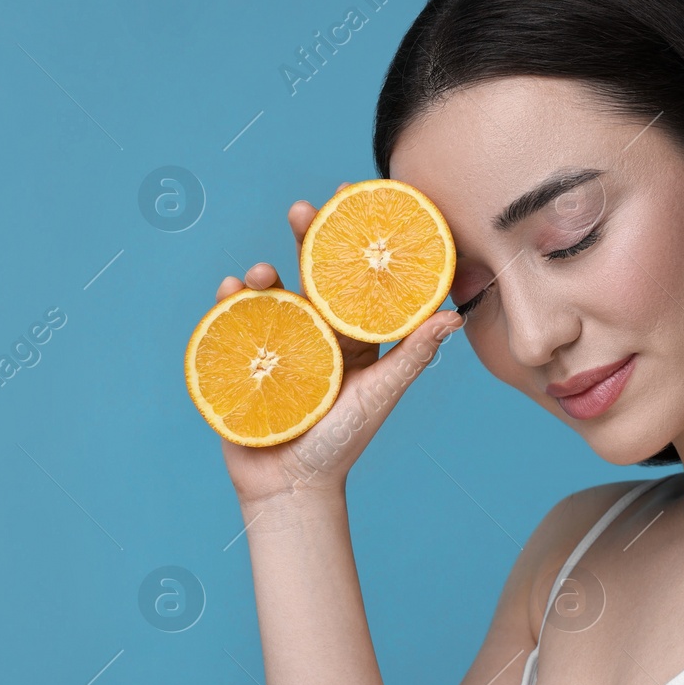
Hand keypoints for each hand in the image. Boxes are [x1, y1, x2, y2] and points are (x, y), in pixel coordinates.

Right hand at [213, 184, 463, 505]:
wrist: (290, 488)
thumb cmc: (341, 446)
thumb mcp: (379, 394)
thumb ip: (412, 355)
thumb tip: (453, 313)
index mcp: (351, 333)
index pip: (355, 275)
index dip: (354, 235)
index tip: (354, 196)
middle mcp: (315, 331)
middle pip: (310, 272)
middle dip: (307, 236)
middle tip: (303, 210)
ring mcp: (277, 343)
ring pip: (270, 293)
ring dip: (262, 273)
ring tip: (259, 272)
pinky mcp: (241, 359)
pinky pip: (232, 322)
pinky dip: (229, 303)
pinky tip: (231, 290)